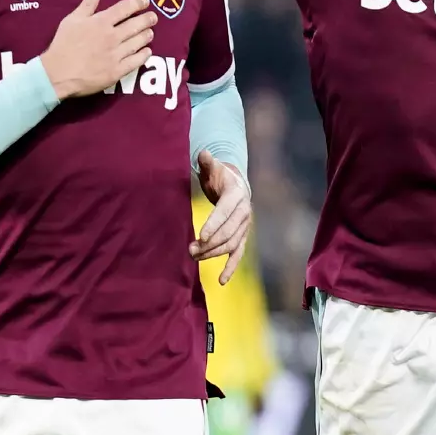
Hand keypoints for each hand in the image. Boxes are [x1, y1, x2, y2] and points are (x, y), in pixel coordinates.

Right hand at [39, 0, 155, 98]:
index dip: (137, 3)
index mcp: (101, 22)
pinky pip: (136, 62)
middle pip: (136, 25)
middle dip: (147, 19)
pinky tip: (147, 52)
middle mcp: (112, 36)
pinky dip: (144, 55)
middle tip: (154, 18)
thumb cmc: (63, 45)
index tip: (145, 1)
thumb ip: (87, 5)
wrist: (57, 74)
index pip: (124, 9)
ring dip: (146, 36)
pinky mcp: (117, 71)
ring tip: (150, 33)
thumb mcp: (71, 20)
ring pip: (138, 42)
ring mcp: (116, 54)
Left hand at [190, 151, 251, 284]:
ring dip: (213, 254)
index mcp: (237, 195)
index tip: (201, 235)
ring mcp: (244, 227)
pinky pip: (238, 254)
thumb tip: (203, 153)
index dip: (214, 223)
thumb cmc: (221, 177)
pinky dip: (231, 268)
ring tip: (194, 256)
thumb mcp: (214, 167)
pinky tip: (221, 280)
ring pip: (231, 245)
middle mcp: (244, 213)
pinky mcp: (242, 237)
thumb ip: (208, 162)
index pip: (225, 212)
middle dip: (210, 243)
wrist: (237, 186)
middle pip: (228, 232)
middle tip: (191, 249)